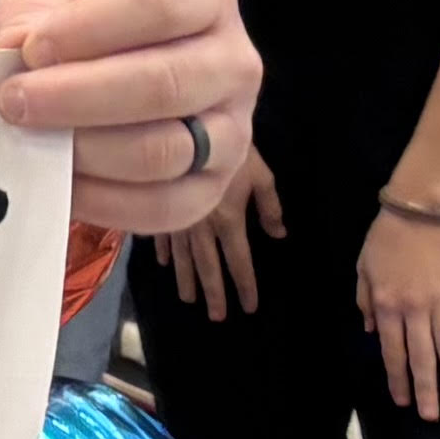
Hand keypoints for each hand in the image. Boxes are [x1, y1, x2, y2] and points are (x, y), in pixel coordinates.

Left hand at [0, 0, 260, 230]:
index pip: (158, 6)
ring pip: (163, 152)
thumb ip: (32, 6)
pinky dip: (101, 201)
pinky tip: (55, 180)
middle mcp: (233, 63)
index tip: (28, 48)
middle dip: (75, 98)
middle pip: (162, 85)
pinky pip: (163, 207)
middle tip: (12, 102)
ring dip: (84, 151)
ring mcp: (233, 130)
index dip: (87, 30)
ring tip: (29, 140)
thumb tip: (13, 49)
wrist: (105, 56)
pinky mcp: (213, 187)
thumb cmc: (82, 10)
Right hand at [151, 156, 281, 325]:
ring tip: (189, 299)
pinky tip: (164, 265)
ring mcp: (177, 216)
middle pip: (208, 267)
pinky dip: (162, 251)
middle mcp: (201, 225)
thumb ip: (270, 207)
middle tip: (217, 316)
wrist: (192, 122)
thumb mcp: (261, 174)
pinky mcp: (160, 203)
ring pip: (182, 256)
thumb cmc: (234, 145)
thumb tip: (279, 235)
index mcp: (228, 219)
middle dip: (214, 293)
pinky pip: (160, 233)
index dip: (245, 286)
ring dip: (187, 279)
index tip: (249, 307)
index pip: (239, 261)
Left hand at [355, 203, 439, 420]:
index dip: (396, 378)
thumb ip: (365, 300)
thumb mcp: (362, 269)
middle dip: (425, 389)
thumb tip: (369, 331)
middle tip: (431, 416)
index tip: (401, 401)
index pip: (392, 351)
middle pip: (421, 357)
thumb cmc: (385, 238)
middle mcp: (415, 309)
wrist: (417, 209)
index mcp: (387, 305)